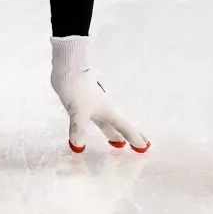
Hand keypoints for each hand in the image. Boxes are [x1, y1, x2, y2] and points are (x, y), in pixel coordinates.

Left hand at [50, 36, 149, 153]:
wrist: (68, 66)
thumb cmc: (77, 88)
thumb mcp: (78, 111)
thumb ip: (79, 128)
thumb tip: (78, 146)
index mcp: (107, 111)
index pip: (124, 127)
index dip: (134, 138)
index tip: (144, 148)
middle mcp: (103, 108)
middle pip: (119, 125)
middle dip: (128, 136)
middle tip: (140, 147)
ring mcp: (94, 103)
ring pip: (108, 121)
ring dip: (114, 131)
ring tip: (118, 141)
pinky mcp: (84, 99)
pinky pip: (96, 116)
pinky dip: (101, 124)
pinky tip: (95, 123)